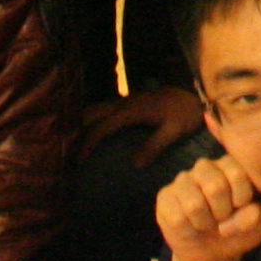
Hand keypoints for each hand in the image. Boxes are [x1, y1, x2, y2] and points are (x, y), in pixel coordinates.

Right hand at [77, 85, 207, 167]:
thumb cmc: (186, 114)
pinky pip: (103, 110)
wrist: (195, 95)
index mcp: (131, 111)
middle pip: (91, 114)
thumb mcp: (174, 131)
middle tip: (65, 152)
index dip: (88, 144)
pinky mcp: (128, 102)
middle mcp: (124, 103)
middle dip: (76, 131)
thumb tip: (134, 165)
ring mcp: (125, 101)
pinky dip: (91, 119)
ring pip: (95, 109)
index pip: (102, 127)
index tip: (79, 161)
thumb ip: (155, 146)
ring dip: (81, 123)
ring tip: (70, 143)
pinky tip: (88, 132)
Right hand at [157, 153, 260, 260]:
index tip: (241, 209)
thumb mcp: (258, 226)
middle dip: (222, 213)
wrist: (211, 252)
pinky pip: (177, 218)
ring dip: (205, 224)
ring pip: (194, 204)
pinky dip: (189, 231)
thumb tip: (250, 211)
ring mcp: (182, 180)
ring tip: (208, 224)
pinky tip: (192, 228)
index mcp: (231, 164)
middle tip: (222, 219)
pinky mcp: (165, 197)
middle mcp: (205, 166)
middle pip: (215, 187)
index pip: (238, 174)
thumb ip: (259, 216)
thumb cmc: (238, 230)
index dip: (242, 200)